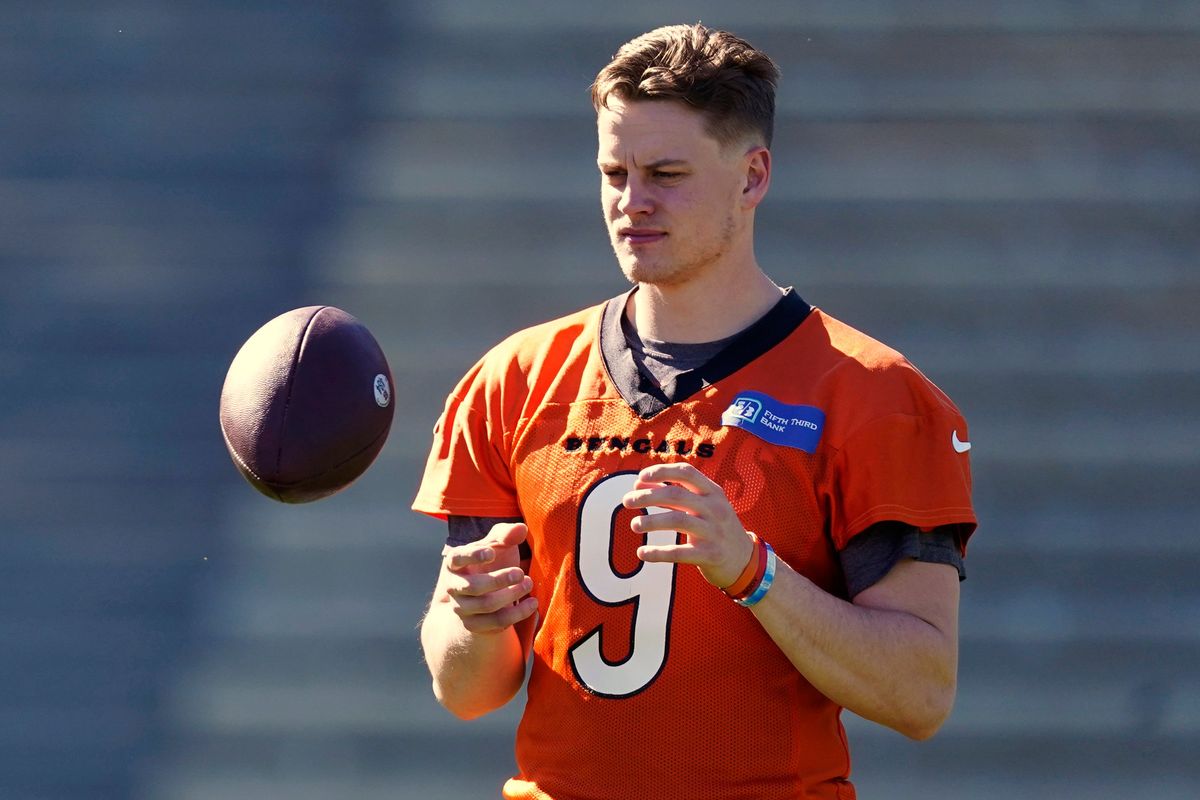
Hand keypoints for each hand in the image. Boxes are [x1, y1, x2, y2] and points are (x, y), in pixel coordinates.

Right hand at [442, 522, 536, 633]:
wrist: (484, 594)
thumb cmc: (492, 562)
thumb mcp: (497, 545)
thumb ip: (506, 535)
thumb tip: (521, 529)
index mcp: (455, 563)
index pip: (457, 558)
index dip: (472, 556)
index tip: (490, 553)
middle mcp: (454, 587)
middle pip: (473, 587)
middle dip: (498, 580)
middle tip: (520, 573)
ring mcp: (462, 608)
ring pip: (485, 605)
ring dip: (510, 595)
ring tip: (528, 583)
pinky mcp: (475, 625)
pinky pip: (496, 622)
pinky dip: (517, 613)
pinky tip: (533, 603)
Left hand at [621, 463, 754, 588]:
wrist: (745, 561)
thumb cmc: (716, 528)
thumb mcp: (705, 506)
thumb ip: (676, 494)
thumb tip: (640, 485)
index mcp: (713, 492)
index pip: (686, 472)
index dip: (661, 472)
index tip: (639, 478)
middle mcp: (715, 508)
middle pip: (676, 495)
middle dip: (648, 496)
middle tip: (626, 501)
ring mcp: (714, 532)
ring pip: (677, 521)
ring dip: (651, 522)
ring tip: (634, 525)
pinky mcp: (710, 555)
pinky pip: (679, 553)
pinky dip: (658, 553)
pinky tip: (641, 553)